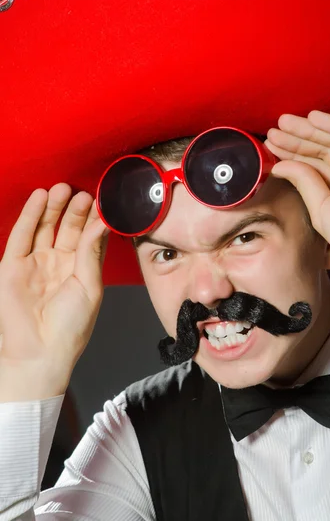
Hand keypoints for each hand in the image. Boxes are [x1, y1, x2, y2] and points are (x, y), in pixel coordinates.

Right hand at [0, 183, 109, 400]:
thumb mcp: (89, 286)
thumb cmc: (70, 327)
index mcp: (80, 270)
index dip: (94, 219)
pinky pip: (21, 235)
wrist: (40, 353)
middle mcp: (58, 263)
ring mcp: (35, 263)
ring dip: (54, 207)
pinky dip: (30, 215)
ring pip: (44, 227)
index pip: (88, 237)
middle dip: (75, 209)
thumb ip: (91, 252)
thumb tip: (102, 222)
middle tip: (83, 192)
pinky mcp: (13, 265)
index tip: (103, 200)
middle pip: (67, 228)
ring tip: (64, 187)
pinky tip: (40, 197)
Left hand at [264, 111, 329, 299]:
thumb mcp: (321, 209)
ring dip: (310, 130)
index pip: (314, 165)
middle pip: (323, 150)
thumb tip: (280, 164)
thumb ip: (304, 183)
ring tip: (284, 122)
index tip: (271, 144)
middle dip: (297, 139)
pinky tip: (313, 118)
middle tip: (274, 128)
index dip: (292, 153)